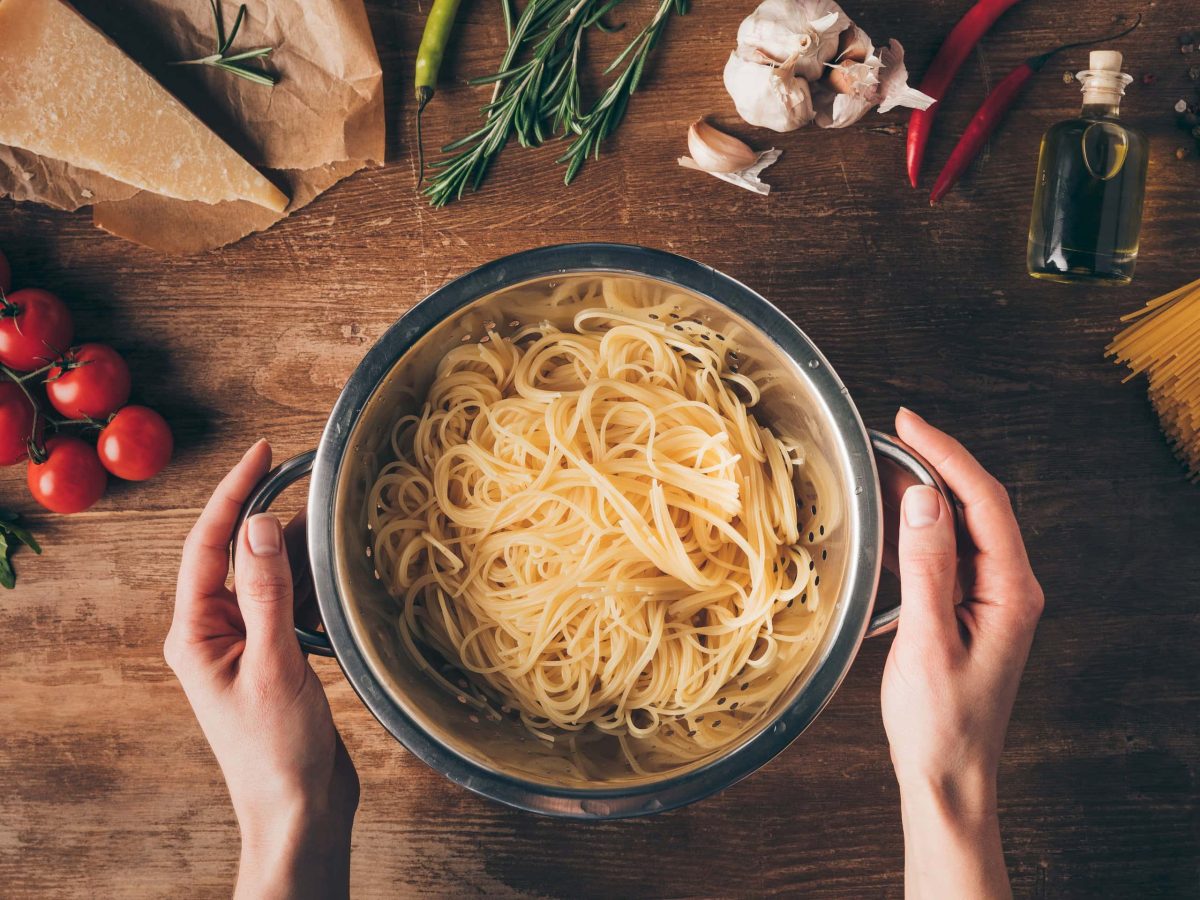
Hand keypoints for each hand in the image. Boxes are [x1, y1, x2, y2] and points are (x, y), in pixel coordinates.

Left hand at [165, 440, 358, 899]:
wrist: (300, 808)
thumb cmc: (276, 750)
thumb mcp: (273, 664)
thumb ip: (267, 593)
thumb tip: (259, 525)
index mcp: (197, 633)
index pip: (207, 545)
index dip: (232, 493)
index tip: (261, 452)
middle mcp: (216, 633)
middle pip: (239, 556)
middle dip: (272, 516)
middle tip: (311, 478)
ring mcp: (249, 645)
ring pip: (272, 579)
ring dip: (300, 554)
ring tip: (336, 525)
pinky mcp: (279, 658)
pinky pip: (294, 605)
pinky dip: (316, 587)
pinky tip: (340, 575)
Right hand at [882, 408, 1042, 899]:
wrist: (947, 775)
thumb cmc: (941, 722)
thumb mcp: (928, 641)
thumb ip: (928, 567)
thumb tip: (924, 499)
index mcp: (1011, 591)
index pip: (983, 502)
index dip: (946, 454)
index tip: (908, 423)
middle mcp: (1006, 587)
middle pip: (974, 506)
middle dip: (932, 464)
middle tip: (885, 437)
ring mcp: (985, 598)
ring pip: (955, 527)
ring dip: (918, 497)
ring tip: (876, 473)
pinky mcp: (962, 610)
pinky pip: (939, 555)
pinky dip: (909, 532)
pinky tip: (880, 526)